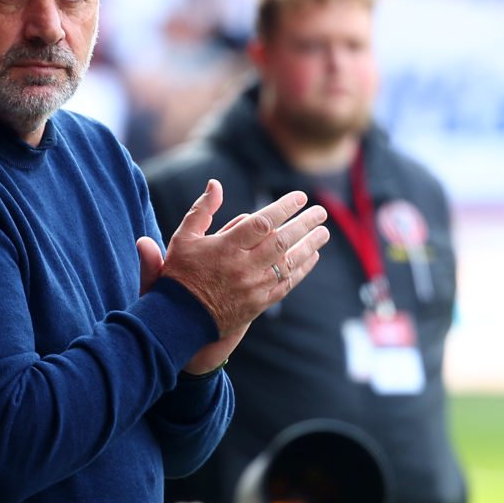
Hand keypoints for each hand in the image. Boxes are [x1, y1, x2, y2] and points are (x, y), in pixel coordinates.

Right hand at [157, 179, 329, 338]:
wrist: (179, 318)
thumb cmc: (180, 274)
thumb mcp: (183, 237)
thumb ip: (201, 210)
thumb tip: (215, 184)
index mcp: (225, 247)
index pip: (262, 223)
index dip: (283, 208)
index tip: (300, 197)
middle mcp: (242, 266)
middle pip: (282, 240)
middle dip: (305, 223)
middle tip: (321, 211)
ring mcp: (253, 286)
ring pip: (289, 262)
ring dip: (310, 245)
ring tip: (324, 232)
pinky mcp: (259, 303)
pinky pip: (287, 283)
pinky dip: (302, 268)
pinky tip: (312, 256)